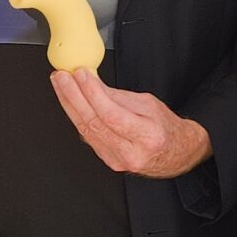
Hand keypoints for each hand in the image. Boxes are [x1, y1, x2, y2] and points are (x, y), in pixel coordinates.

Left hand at [51, 70, 210, 178]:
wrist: (175, 153)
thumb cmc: (165, 128)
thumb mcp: (149, 104)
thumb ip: (118, 96)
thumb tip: (92, 82)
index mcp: (148, 136)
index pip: (112, 115)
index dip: (92, 93)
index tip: (81, 74)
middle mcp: (132, 152)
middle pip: (94, 123)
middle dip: (73, 96)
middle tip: (62, 76)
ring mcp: (118, 160)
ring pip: (86, 130)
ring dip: (69, 104)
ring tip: (61, 84)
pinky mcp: (109, 161)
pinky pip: (88, 137)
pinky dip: (77, 117)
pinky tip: (70, 102)